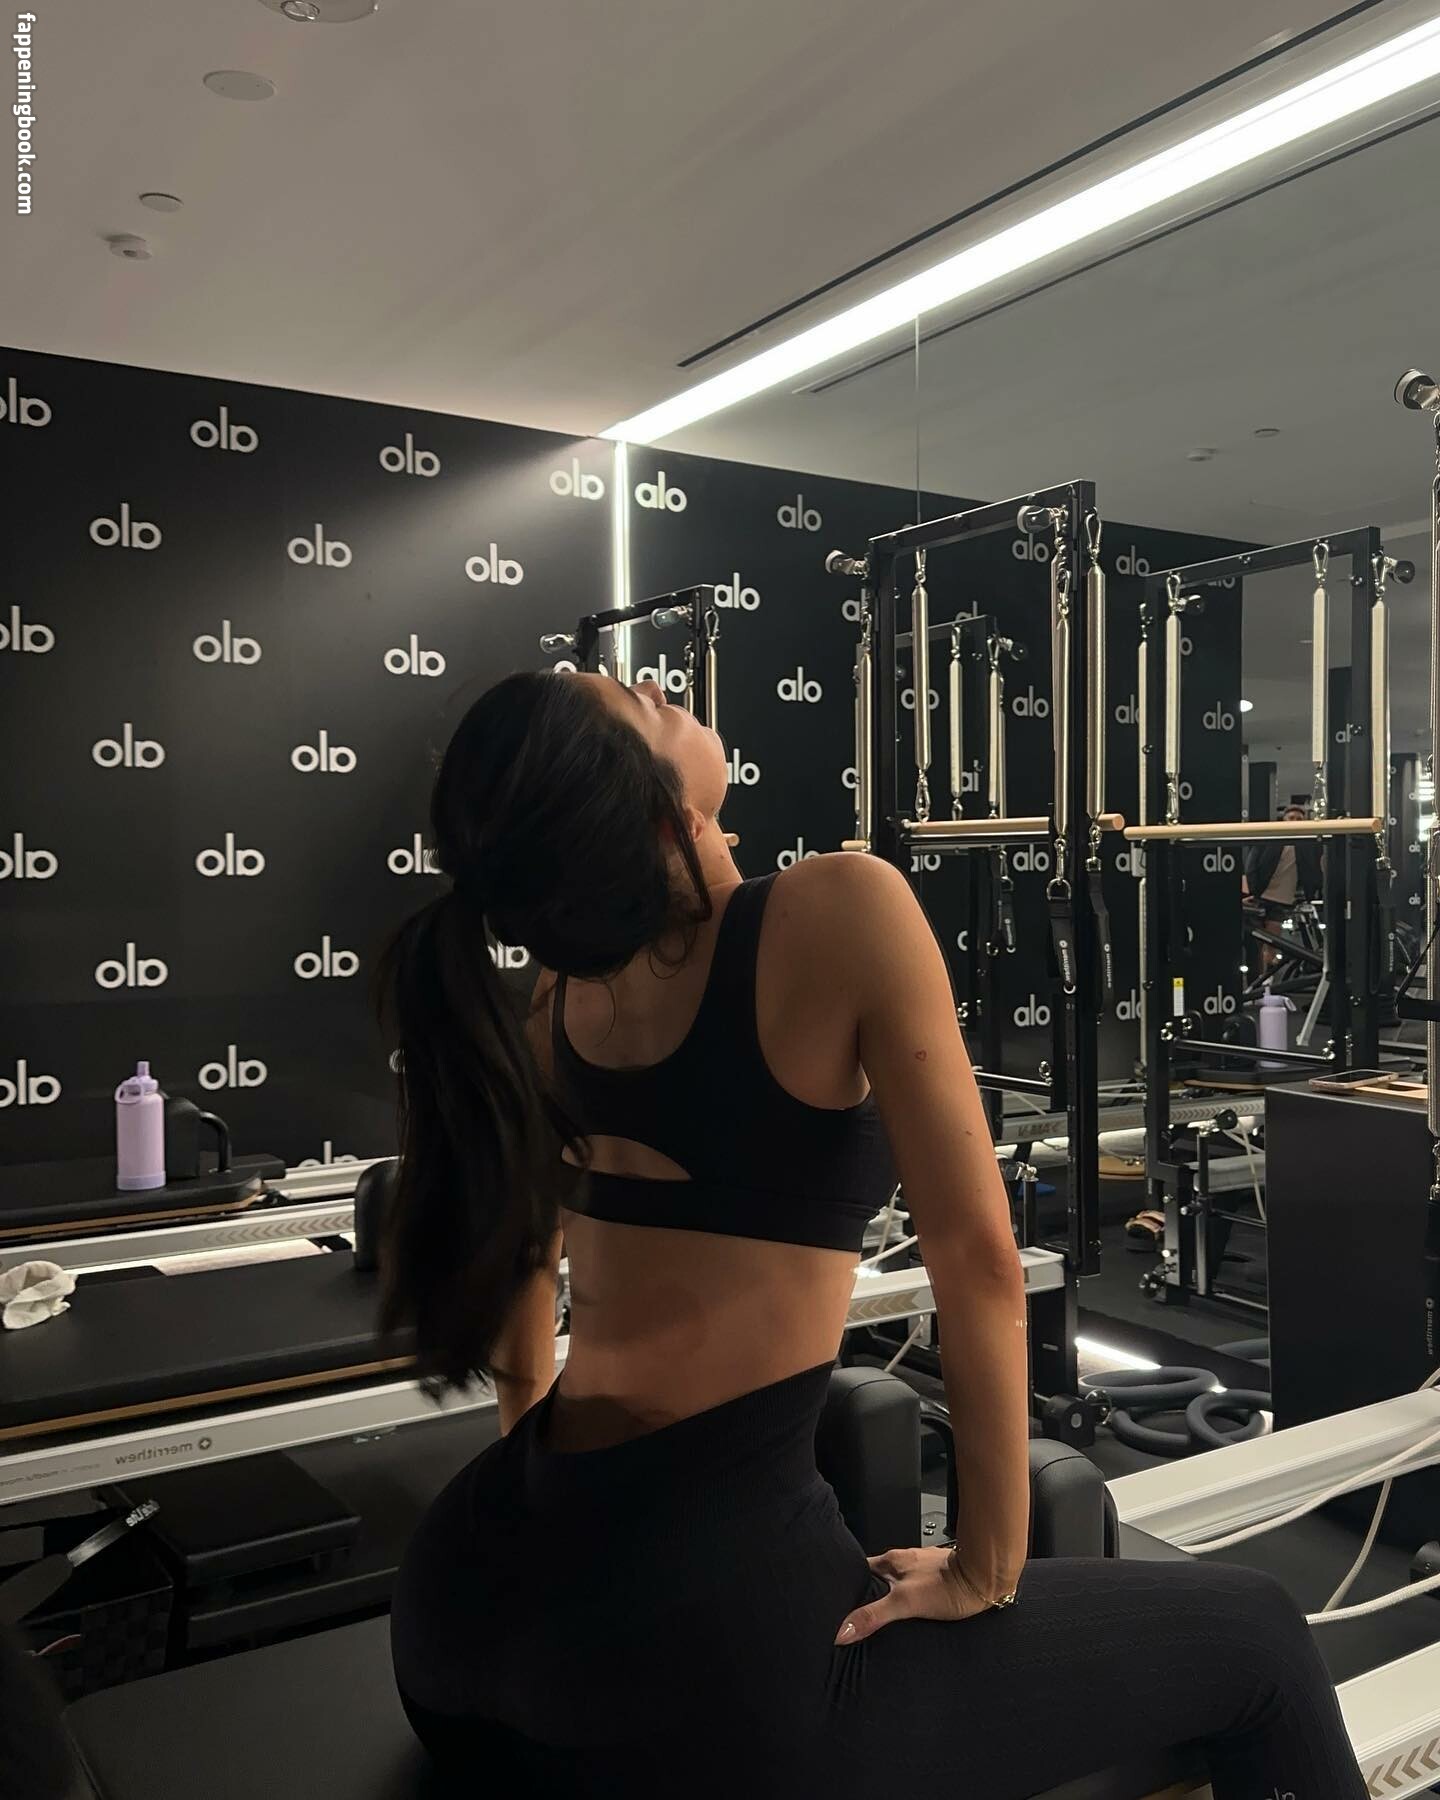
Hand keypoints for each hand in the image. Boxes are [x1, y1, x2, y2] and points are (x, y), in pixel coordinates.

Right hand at [833, 1547, 1000, 1645]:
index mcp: (892, 1560)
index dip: (848, 1584)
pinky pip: (915, 1588)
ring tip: (884, 1617)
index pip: (860, 1570)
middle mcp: (905, 1560)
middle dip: (868, 1594)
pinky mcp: (938, 1578)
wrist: (985, 1579)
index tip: (838, 1599)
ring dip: (890, 1596)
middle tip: (858, 1614)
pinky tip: (913, 1613)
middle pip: (878, 1577)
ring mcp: (922, 1568)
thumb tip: (843, 1630)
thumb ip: (873, 1616)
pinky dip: (909, 1599)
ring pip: (897, 1582)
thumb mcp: (904, 1603)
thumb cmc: (949, 1585)